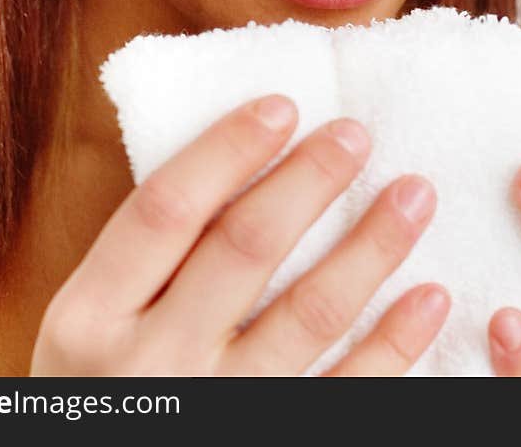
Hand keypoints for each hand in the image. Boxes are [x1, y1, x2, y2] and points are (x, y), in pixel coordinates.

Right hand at [30, 95, 447, 375]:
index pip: (166, 207)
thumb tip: (242, 155)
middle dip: (309, 181)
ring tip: (415, 194)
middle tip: (357, 135)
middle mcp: (150, 365)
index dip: (227, 150)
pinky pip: (348, 391)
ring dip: (372, 247)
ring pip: (309, 314)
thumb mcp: (94, 319)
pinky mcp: (274, 438)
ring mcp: (217, 408)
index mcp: (89, 316)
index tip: (283, 106)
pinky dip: (395, 342)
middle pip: (244, 248)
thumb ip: (149, 256)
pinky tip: (431, 296)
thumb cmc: (108, 381)